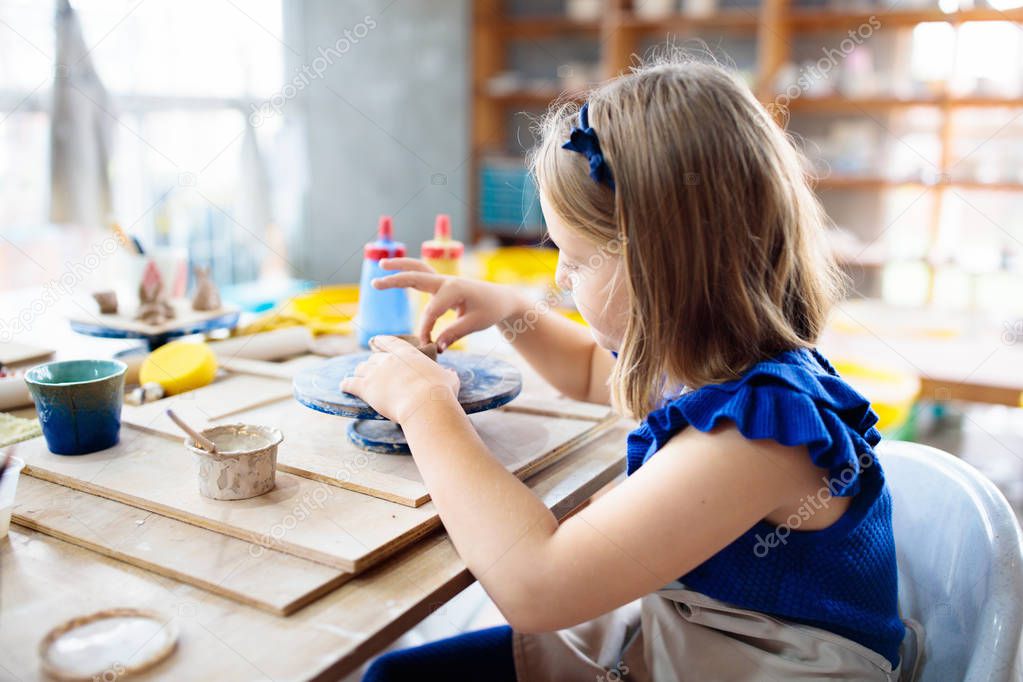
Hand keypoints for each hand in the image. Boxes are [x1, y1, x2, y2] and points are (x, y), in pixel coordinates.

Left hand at [341, 335, 459, 422]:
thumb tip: (450, 373)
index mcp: (407, 353)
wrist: (426, 404)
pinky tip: (343, 386)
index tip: (376, 341)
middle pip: (374, 358)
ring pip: (361, 369)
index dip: (382, 341)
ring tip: (357, 377)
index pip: (390, 342)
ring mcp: (376, 373)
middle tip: (372, 369)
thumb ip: (447, 374)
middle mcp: (388, 360)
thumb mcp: (448, 379)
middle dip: (373, 363)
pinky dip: (346, 385)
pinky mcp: (366, 388)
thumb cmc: (440, 391)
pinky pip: (350, 384)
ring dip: (360, 373)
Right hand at [373, 258, 527, 349]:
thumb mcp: (476, 323)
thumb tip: (437, 346)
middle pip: (416, 277)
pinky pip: (422, 274)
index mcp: (454, 289)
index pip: (432, 311)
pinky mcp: (442, 284)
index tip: (426, 345)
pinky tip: (394, 271)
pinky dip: (408, 271)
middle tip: (375, 282)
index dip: (426, 329)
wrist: (501, 299)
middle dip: (396, 280)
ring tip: (380, 264)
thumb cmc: (490, 310)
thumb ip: (455, 333)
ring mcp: (443, 280)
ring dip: (399, 266)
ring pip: (418, 269)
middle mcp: (446, 281)